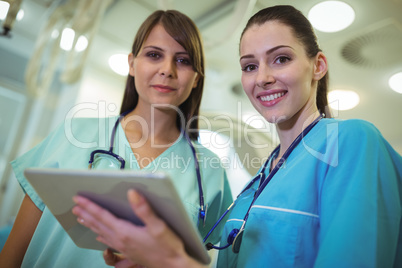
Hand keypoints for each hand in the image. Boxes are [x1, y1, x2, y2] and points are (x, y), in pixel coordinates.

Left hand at [72, 189, 205, 267]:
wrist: (174, 266)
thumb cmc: (168, 246)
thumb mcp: (158, 226)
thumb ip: (144, 209)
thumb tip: (131, 192)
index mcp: (125, 232)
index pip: (102, 216)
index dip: (89, 206)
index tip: (78, 199)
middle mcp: (120, 240)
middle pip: (98, 225)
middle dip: (85, 214)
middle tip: (74, 206)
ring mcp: (123, 248)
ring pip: (101, 233)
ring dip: (90, 224)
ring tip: (80, 218)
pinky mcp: (128, 253)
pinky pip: (108, 242)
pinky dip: (100, 236)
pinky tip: (98, 236)